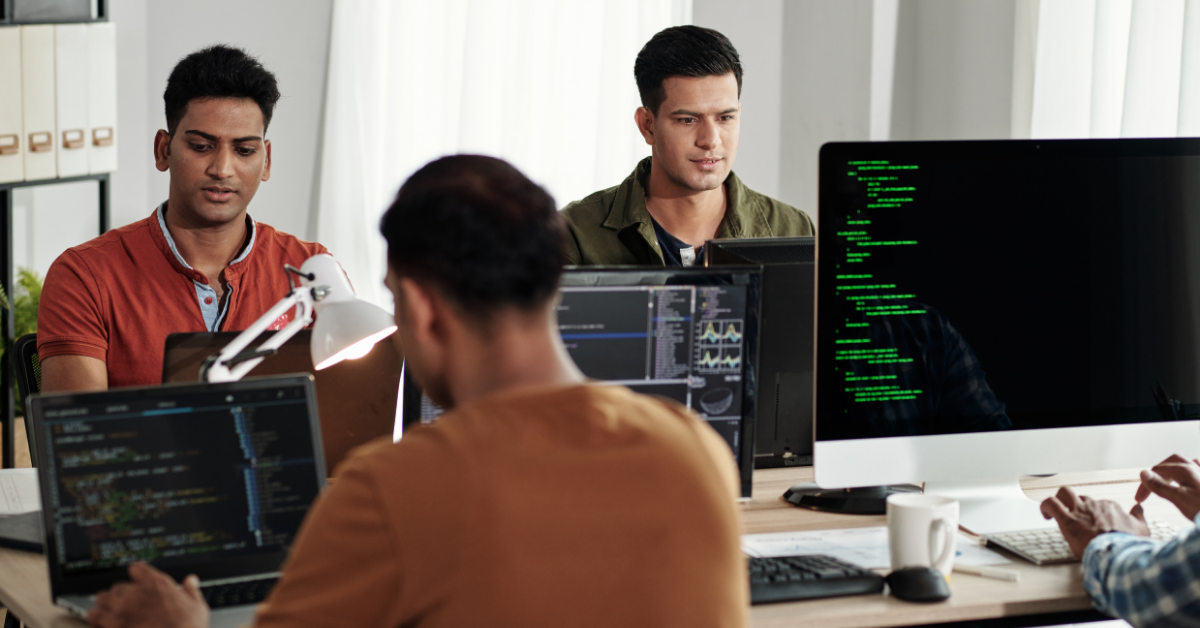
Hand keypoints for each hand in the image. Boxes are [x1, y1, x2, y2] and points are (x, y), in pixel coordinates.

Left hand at [88, 562, 209, 627]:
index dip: (136, 574)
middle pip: (117, 586)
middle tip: (122, 602)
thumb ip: (191, 590)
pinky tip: (98, 620)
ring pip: (103, 598)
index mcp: (157, 584)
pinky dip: (95, 617)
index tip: (137, 580)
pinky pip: (95, 615)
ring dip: (104, 604)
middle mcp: (137, 593)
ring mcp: (123, 608)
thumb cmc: (187, 626)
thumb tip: (191, 581)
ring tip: (106, 610)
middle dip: (119, 594)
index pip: (137, 568)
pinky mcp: (113, 625)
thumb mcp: (197, 606)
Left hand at [1040, 486, 1149, 556]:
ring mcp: (1080, 510)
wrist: (1118, 553)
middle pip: (1082, 497)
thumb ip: (1138, 517)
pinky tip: (1045, 515)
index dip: (1095, 513)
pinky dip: (1045, 506)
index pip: (1100, 504)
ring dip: (1059, 499)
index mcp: (1111, 507)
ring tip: (1055, 510)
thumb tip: (1138, 508)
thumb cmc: (1128, 544)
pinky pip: (1051, 504)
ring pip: (1064, 493)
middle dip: (1076, 505)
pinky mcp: (1067, 519)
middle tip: (1074, 517)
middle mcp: (1094, 505)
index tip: (1093, 522)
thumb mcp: (1141, 529)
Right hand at [1135, 454, 1199, 519]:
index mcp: (1185, 470)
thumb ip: (1160, 485)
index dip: (1145, 484)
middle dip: (1157, 474)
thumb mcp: (1179, 499)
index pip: (1157, 471)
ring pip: (1185, 465)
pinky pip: (1197, 470)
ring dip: (1172, 471)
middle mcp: (1196, 468)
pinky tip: (1187, 480)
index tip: (1140, 499)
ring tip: (1165, 480)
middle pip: (1170, 464)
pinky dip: (1187, 474)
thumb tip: (1144, 474)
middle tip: (1149, 487)